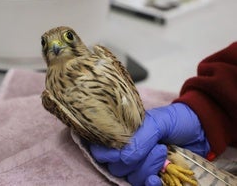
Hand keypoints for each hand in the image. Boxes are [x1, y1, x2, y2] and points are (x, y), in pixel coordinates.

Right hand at [90, 103, 209, 184]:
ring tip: (163, 152)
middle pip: (115, 167)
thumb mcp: (156, 121)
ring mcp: (139, 166)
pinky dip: (149, 184)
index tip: (123, 150)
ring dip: (147, 168)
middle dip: (135, 159)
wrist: (199, 131)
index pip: (101, 150)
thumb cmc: (174, 120)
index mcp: (121, 135)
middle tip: (156, 146)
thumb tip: (125, 157)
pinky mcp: (152, 177)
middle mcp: (126, 152)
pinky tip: (156, 179)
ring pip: (130, 177)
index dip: (108, 153)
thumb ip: (139, 138)